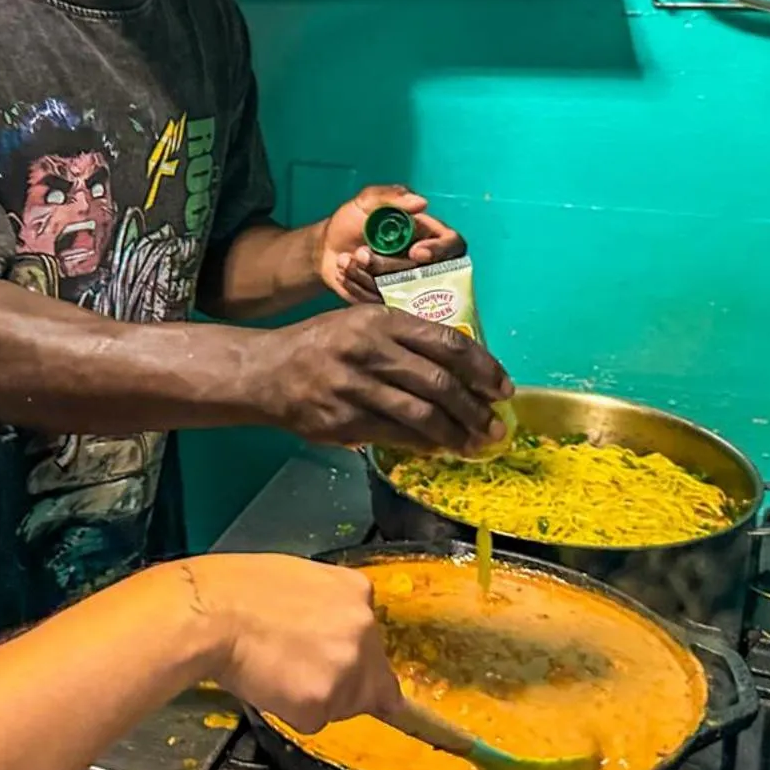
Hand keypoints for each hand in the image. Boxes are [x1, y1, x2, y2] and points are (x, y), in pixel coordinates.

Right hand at [184, 554, 402, 733]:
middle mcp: (364, 630)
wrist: (211, 612)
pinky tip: (268, 685)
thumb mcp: (298, 580)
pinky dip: (292, 713)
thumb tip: (330, 634)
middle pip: (371, 683)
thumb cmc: (238, 590)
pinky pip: (313, 720)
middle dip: (341, 687)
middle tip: (297, 674)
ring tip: (275, 672)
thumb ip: (328, 608)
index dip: (358, 666)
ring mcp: (347, 668)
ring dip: (316, 700)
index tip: (349, 677)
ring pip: (343, 705)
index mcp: (357, 593)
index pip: (377, 646)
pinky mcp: (323, 701)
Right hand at [257, 305, 513, 453]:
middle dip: (475, 408)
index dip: (482, 367)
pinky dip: (424, 445)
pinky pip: (396, 436)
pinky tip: (439, 448)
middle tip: (494, 425)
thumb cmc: (322, 345)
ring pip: (422, 414)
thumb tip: (463, 369)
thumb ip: (406, 339)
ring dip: (456, 433)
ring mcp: (355, 388)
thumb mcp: (361, 324)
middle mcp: (370, 350)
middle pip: (440, 382)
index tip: (502, 388)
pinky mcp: (344, 421)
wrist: (266, 372)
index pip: (446, 342)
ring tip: (475, 444)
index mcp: (380, 320)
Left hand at [317, 185, 466, 304]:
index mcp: (427, 234)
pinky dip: (358, 286)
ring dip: (369, 274)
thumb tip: (422, 203)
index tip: (415, 252)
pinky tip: (345, 270)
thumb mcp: (367, 201)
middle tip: (361, 253)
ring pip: (401, 290)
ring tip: (347, 259)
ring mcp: (406, 285)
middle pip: (424, 273)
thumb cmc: (351, 220)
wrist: (326, 247)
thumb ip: (392, 197)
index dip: (440, 251)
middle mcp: (423, 263)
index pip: (452, 245)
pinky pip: (380, 302)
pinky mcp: (388, 301)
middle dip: (388, 265)